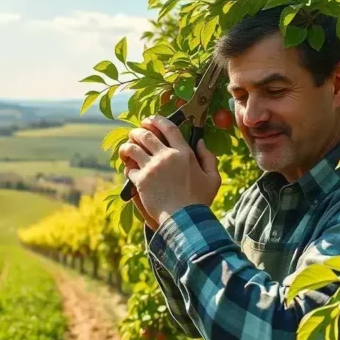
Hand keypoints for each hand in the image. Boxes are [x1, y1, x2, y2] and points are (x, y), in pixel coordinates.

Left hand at [119, 115, 220, 229]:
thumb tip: (200, 142)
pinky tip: (129, 169)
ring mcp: (152, 168)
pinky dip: (127, 167)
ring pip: (133, 148)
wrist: (184, 220)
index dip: (157, 120)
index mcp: (184, 153)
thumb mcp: (213, 178)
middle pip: (146, 134)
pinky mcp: (141, 181)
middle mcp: (166, 156)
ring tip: (126, 149)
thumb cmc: (200, 201)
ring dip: (127, 146)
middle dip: (137, 131)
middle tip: (135, 133)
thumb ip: (209, 158)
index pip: (168, 127)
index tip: (150, 119)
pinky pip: (129, 168)